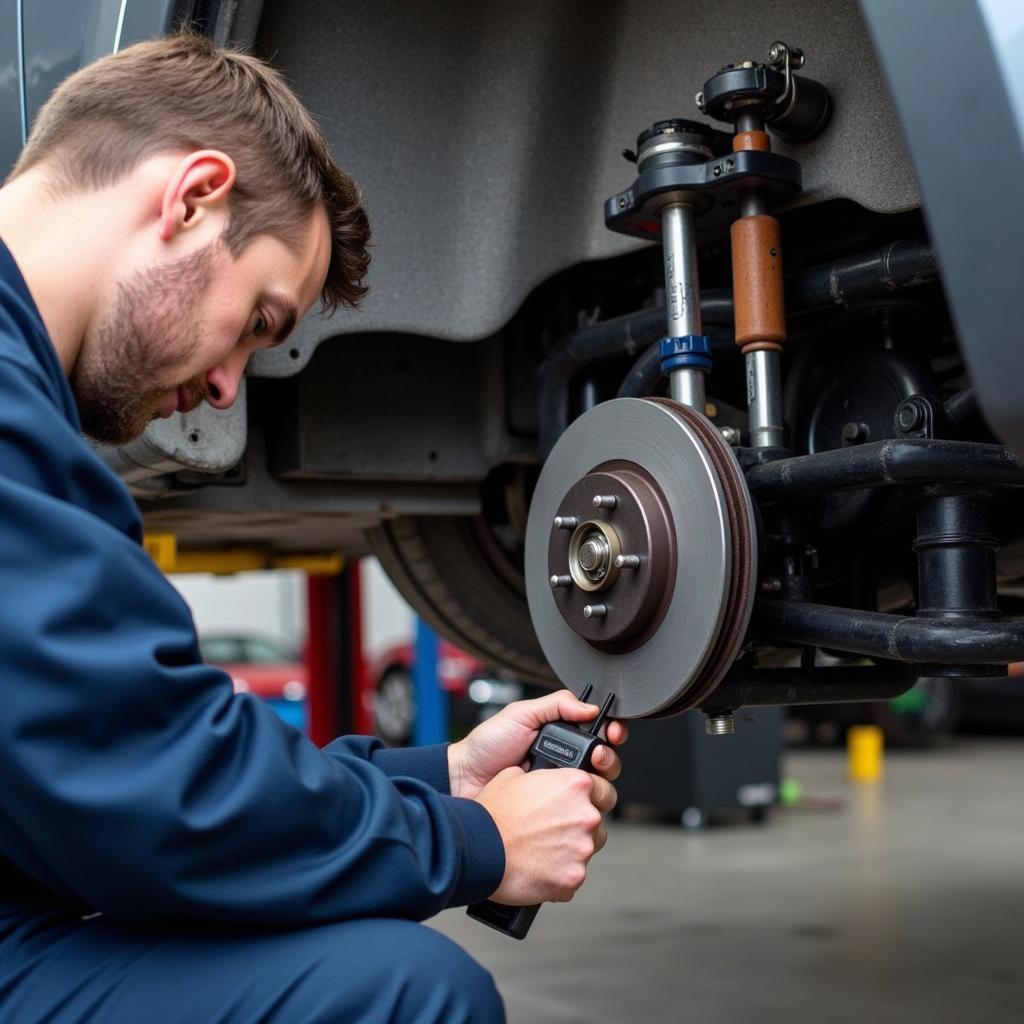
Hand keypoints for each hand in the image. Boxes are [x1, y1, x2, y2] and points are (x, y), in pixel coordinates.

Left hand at [448, 691, 628, 798]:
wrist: (464, 780)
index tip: (612, 732)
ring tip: (585, 777)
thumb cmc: (486, 746)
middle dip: (609, 758)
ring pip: (597, 791)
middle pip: (605, 765)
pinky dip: (581, 806)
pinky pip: (577, 812)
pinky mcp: (553, 813)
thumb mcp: (520, 714)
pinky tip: (571, 798)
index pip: (597, 735)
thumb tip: (589, 707)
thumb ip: (555, 704)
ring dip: (600, 783)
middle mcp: (564, 764)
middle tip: (597, 755)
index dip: (611, 732)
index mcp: (560, 737)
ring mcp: (559, 790)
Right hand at [475, 765, 616, 904]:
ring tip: (540, 851)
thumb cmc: (492, 813)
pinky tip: (537, 868)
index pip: (603, 789)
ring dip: (569, 851)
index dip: (592, 797)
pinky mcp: (573, 877)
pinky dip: (558, 875)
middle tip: (552, 830)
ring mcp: (582, 849)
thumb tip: (545, 782)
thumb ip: (542, 777)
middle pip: (596, 823)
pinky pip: (572, 876)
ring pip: (585, 851)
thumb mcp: (514, 776)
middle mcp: (585, 815)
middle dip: (578, 827)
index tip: (579, 804)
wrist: (477, 848)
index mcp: (575, 785)